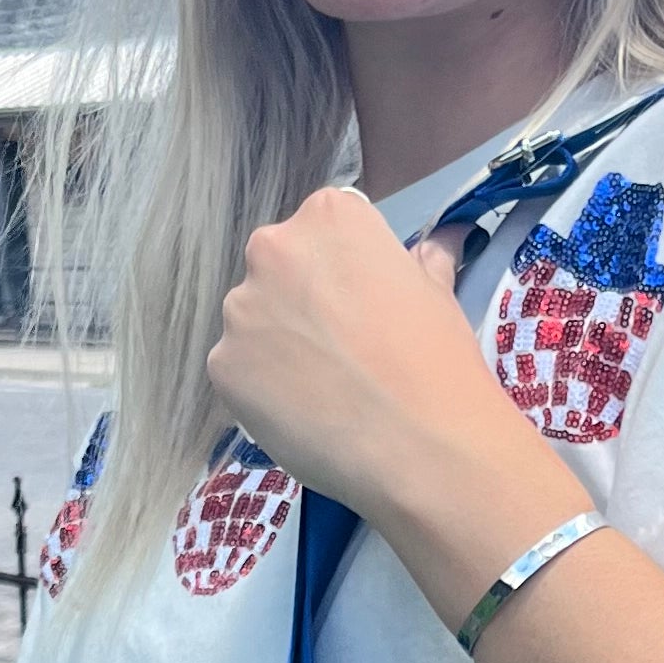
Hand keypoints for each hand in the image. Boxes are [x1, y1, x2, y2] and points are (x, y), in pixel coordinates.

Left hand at [205, 188, 530, 523]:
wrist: (418, 446)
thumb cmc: (437, 360)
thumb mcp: (438, 295)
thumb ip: (423, 261)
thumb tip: (442, 241)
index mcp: (329, 216)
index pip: (325, 227)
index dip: (346, 267)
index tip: (366, 300)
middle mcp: (273, 248)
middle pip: (280, 266)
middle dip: (303, 297)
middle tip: (345, 345)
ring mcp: (240, 308)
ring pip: (254, 319)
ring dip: (279, 342)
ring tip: (325, 386)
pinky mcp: (221, 364)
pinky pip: (239, 368)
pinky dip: (263, 387)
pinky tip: (305, 410)